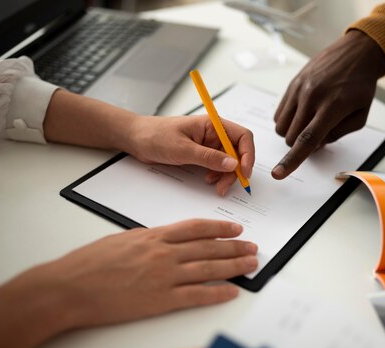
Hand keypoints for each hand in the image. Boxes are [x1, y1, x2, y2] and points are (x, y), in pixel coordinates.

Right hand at [45, 219, 257, 327]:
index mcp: (153, 236)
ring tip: (251, 265)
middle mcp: (163, 253)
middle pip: (209, 248)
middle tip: (253, 247)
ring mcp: (164, 277)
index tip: (235, 228)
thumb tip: (166, 240)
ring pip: (209, 269)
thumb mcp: (121, 240)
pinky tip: (232, 291)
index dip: (220, 227)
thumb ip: (148, 240)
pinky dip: (217, 293)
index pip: (196, 228)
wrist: (70, 288)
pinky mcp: (160, 301)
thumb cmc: (89, 264)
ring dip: (234, 267)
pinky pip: (197, 296)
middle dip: (235, 247)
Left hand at [123, 115, 254, 195]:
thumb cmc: (155, 136)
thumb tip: (233, 164)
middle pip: (238, 152)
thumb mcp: (183, 149)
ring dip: (226, 176)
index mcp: (213, 124)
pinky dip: (217, 176)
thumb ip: (208, 157)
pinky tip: (208, 181)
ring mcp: (208, 145)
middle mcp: (214, 134)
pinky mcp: (202, 155)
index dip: (247, 154)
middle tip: (226, 185)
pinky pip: (217, 167)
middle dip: (236, 170)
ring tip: (216, 186)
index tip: (244, 171)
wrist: (136, 139)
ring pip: (229, 163)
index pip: (242, 136)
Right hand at [271, 30, 384, 178]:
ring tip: (309, 122)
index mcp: (332, 107)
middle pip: (291, 137)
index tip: (278, 174)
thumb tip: (315, 145)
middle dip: (300, 145)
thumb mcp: (360, 116)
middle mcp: (312, 97)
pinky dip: (288, 120)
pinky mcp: (292, 84)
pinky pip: (279, 113)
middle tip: (318, 134)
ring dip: (292, 133)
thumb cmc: (361, 86)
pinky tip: (303, 112)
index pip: (307, 139)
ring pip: (281, 127)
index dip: (292, 160)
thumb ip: (338, 134)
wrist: (355, 53)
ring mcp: (299, 89)